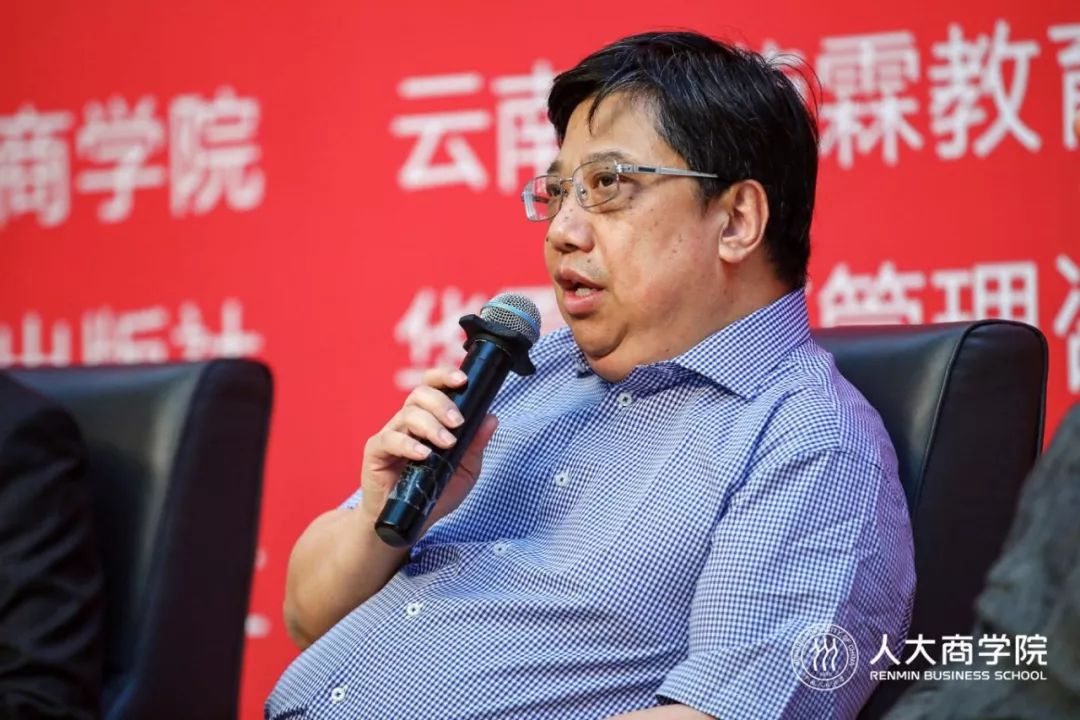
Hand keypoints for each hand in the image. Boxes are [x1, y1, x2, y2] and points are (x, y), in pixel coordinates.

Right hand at [359, 366, 498, 537]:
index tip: (462, 380)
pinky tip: (423, 455)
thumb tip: (492, 418)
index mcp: (428, 418)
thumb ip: (476, 445)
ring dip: (431, 425)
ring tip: (447, 443)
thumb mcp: (465, 470)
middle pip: (420, 393)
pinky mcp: (376, 451)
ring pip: (408, 414)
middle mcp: (408, 421)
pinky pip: (389, 439)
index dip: (444, 377)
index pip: (433, 386)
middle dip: (443, 404)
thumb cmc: (435, 492)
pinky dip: (408, 444)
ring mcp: (390, 434)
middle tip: (459, 423)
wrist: (409, 523)